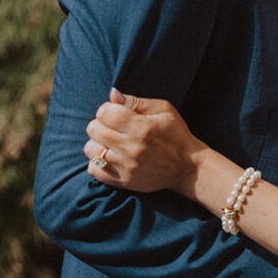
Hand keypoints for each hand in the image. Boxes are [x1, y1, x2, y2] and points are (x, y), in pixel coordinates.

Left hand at [84, 89, 201, 195]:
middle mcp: (132, 148)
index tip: (116, 113)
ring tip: (110, 142)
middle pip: (94, 129)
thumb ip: (135, 101)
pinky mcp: (124, 181)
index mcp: (142, 127)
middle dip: (100, 124)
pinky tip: (110, 157)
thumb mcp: (163, 110)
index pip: (104, 113)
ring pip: (91, 149)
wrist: (187, 167)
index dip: (107, 109)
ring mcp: (126, 167)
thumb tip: (112, 95)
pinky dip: (97, 162)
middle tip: (113, 127)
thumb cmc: (175, 134)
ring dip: (97, 143)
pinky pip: (94, 170)